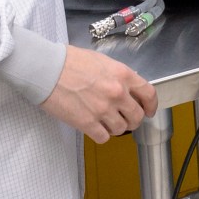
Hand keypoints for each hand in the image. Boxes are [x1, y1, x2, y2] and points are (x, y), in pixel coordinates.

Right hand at [42, 45, 156, 143]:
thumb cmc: (69, 61)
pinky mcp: (87, 123)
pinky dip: (101, 134)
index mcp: (123, 75)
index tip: (149, 111)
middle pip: (137, 116)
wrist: (47, 69)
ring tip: (107, 122)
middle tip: (125, 119)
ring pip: (121, 129)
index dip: (151, 106)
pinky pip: (104, 137)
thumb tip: (127, 87)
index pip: (149, 94)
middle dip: (133, 120)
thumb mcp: (102, 61)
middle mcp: (117, 93)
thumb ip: (118, 75)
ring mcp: (103, 110)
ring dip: (116, 128)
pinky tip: (95, 128)